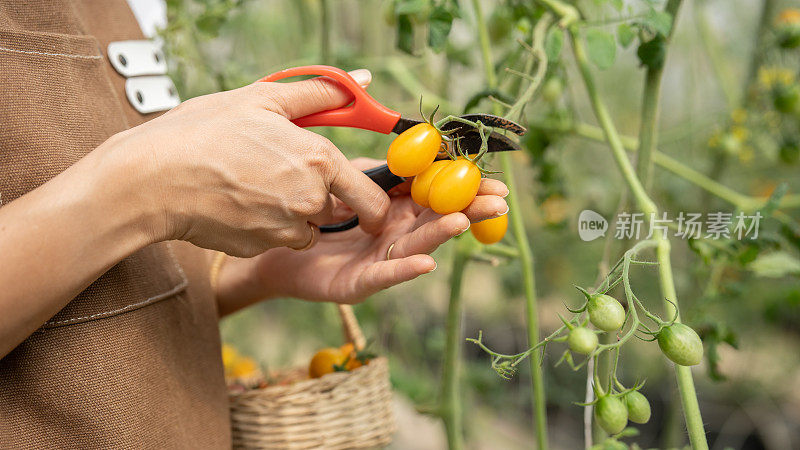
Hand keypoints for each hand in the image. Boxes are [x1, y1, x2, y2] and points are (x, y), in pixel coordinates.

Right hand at [104, 69, 388, 255]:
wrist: (153, 178)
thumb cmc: (204, 132)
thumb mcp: (263, 99)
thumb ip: (320, 93)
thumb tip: (360, 79)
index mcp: (319, 161)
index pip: (371, 197)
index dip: (375, 202)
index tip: (369, 202)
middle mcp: (308, 201)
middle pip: (335, 209)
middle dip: (321, 196)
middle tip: (285, 173)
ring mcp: (283, 230)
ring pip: (306, 227)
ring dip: (294, 213)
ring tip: (255, 184)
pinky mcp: (259, 248)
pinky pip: (277, 239)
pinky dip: (267, 226)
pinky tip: (239, 203)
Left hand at [216, 158, 508, 312]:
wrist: (271, 244)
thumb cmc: (314, 212)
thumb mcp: (349, 181)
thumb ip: (381, 171)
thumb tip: (416, 151)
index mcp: (396, 210)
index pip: (436, 196)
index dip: (463, 187)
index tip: (493, 180)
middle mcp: (394, 236)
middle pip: (436, 221)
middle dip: (467, 210)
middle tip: (496, 202)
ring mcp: (378, 261)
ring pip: (415, 245)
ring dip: (440, 234)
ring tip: (462, 220)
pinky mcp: (358, 283)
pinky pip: (383, 275)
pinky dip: (404, 269)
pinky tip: (426, 262)